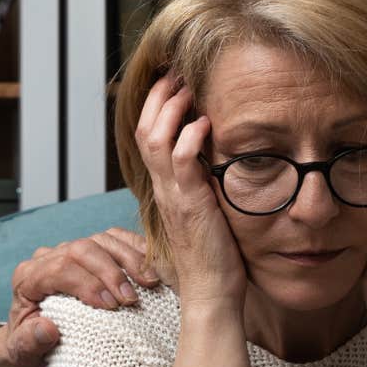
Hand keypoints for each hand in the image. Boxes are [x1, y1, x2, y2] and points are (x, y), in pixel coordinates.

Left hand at [0, 226, 158, 366]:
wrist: (34, 339)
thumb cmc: (30, 345)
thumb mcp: (23, 351)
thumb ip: (29, 342)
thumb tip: (47, 329)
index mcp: (28, 277)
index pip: (59, 268)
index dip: (87, 284)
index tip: (111, 306)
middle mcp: (47, 258)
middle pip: (82, 248)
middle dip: (111, 272)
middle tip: (131, 299)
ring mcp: (71, 250)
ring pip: (102, 239)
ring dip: (130, 258)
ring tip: (150, 282)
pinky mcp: (91, 250)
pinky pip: (115, 239)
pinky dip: (136, 248)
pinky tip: (154, 266)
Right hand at [136, 73, 247, 309]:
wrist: (211, 293)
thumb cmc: (215, 257)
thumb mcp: (208, 211)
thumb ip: (207, 184)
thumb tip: (222, 159)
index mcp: (166, 189)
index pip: (148, 138)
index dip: (157, 107)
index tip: (176, 84)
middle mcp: (163, 189)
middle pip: (144, 130)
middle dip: (160, 96)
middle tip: (178, 73)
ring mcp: (173, 196)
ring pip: (154, 139)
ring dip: (171, 108)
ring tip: (188, 88)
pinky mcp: (190, 204)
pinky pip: (179, 161)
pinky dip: (189, 136)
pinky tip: (205, 123)